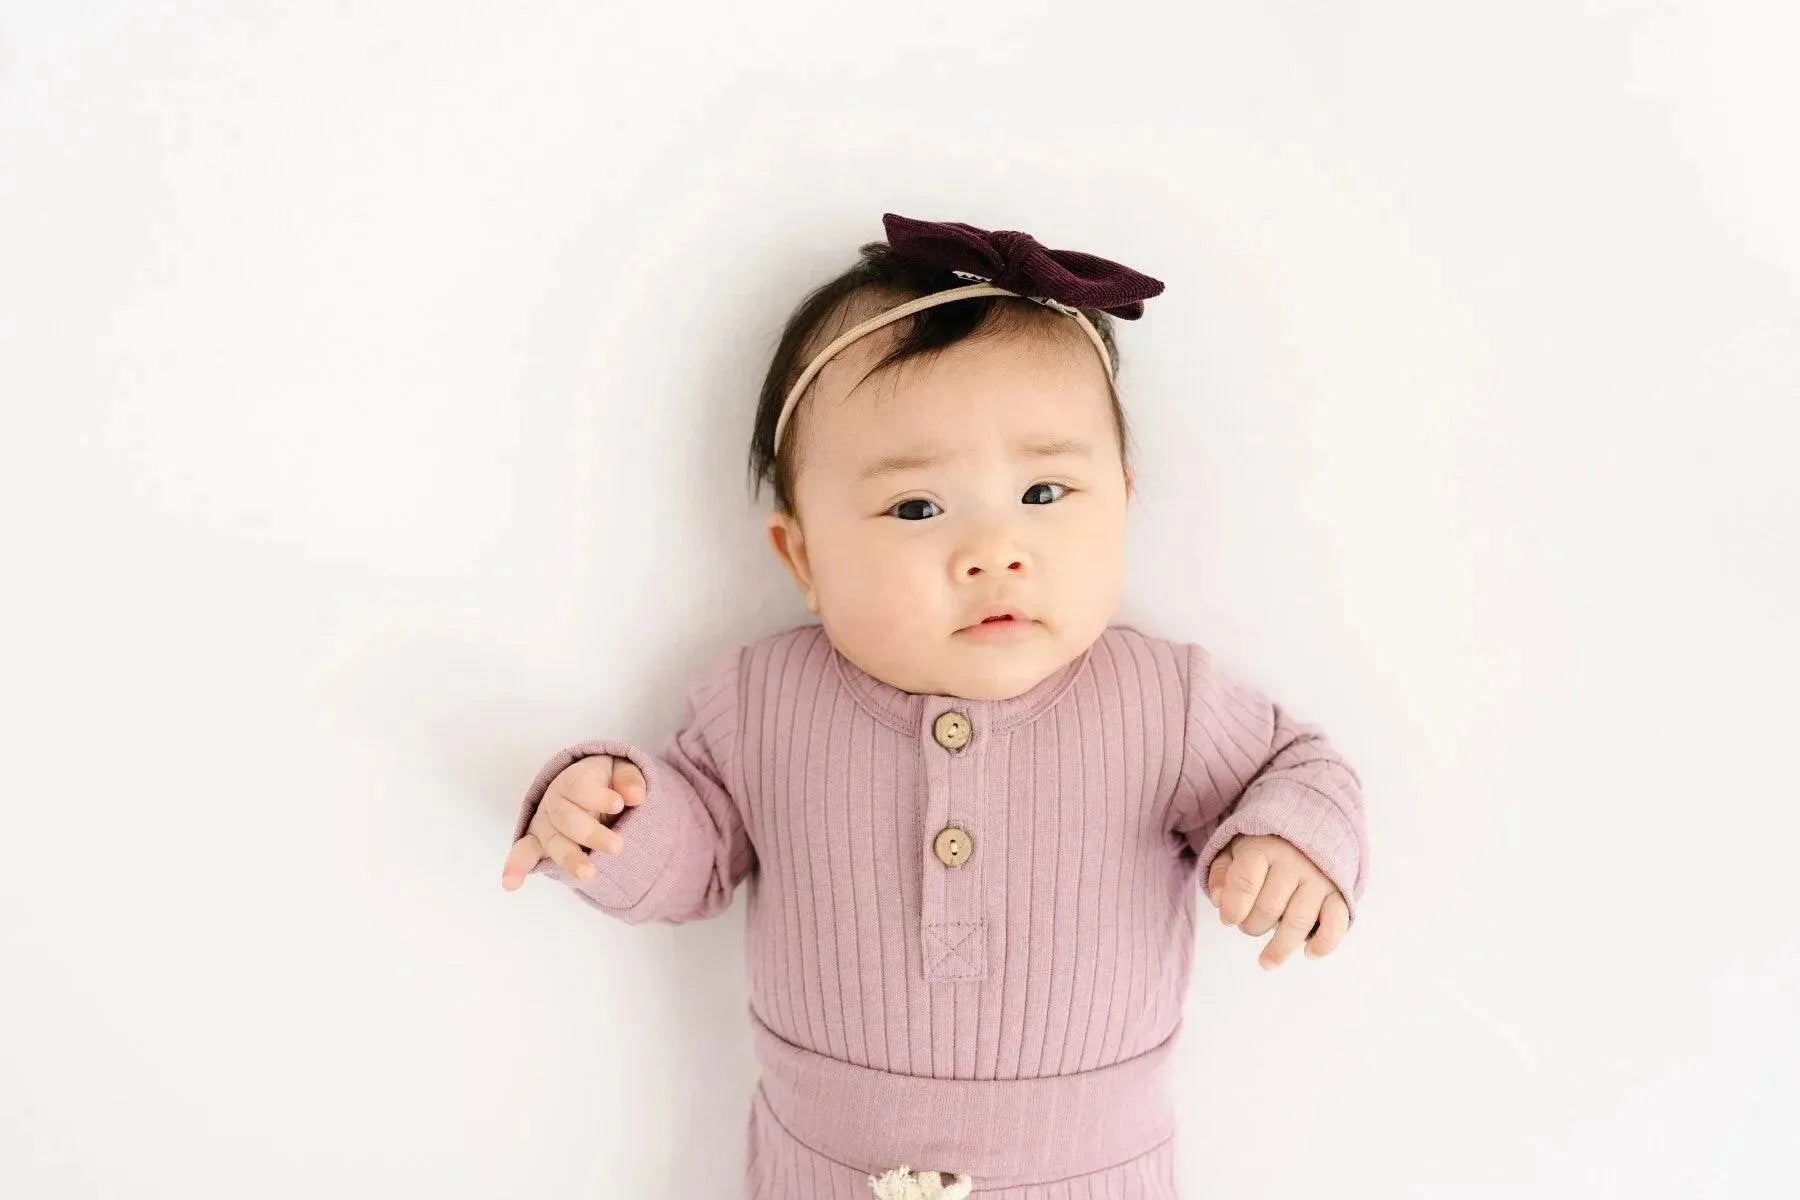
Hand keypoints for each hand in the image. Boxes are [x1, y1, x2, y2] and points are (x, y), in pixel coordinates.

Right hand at [500, 755, 646, 890]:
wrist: (590, 789)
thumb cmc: (607, 780)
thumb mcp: (622, 770)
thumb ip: (630, 779)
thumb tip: (636, 796)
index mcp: (573, 780)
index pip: (580, 787)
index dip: (597, 797)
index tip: (619, 805)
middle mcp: (554, 802)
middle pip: (568, 818)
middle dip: (591, 834)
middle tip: (617, 847)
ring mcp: (545, 824)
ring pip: (553, 841)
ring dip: (569, 858)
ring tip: (588, 874)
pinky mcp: (539, 844)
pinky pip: (524, 854)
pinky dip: (516, 867)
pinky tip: (511, 883)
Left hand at [1206, 833, 1349, 969]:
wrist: (1310, 832)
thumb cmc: (1264, 849)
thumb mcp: (1234, 850)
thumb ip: (1221, 873)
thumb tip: (1218, 901)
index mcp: (1265, 848)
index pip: (1246, 881)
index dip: (1234, 906)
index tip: (1228, 920)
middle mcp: (1295, 863)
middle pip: (1270, 907)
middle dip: (1253, 926)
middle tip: (1247, 927)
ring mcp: (1319, 880)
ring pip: (1299, 921)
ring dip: (1280, 947)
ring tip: (1266, 961)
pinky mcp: (1339, 895)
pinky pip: (1336, 923)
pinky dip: (1324, 943)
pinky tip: (1309, 953)